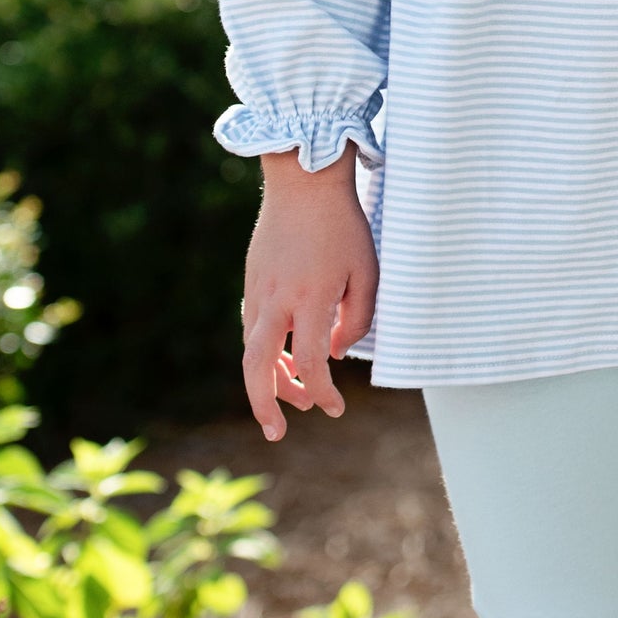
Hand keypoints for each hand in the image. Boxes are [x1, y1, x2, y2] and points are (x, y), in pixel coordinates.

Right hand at [241, 144, 379, 440]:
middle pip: (255, 366)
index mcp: (310, 297)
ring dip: (269, 380)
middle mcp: (277, 299)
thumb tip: (335, 355)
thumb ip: (356, 320)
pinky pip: (253, 327)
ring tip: (295, 397)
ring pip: (251, 350)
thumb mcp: (367, 271)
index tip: (336, 409)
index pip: (310, 362)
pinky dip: (266, 351)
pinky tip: (285, 357)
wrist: (304, 182)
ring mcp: (259, 290)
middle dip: (264, 406)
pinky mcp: (252, 282)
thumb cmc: (344, 226)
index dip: (323, 393)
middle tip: (277, 435)